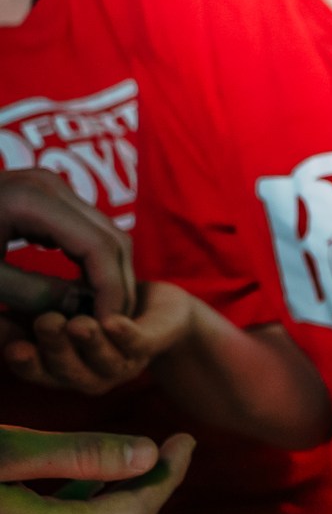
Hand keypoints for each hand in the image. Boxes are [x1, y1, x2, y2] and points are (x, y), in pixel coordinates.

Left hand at [0, 169, 133, 317]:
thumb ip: (34, 295)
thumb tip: (84, 311)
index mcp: (31, 200)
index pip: (98, 248)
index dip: (110, 291)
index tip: (107, 328)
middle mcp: (48, 184)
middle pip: (112, 237)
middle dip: (118, 285)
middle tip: (112, 326)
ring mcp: (49, 185)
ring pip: (105, 232)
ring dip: (109, 275)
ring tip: (101, 314)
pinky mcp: (44, 194)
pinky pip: (86, 229)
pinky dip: (93, 262)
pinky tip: (85, 292)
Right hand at [0, 427, 194, 513]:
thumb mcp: (4, 452)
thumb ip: (76, 455)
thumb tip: (148, 455)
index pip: (134, 512)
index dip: (167, 475)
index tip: (186, 440)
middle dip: (152, 487)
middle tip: (173, 447)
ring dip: (122, 499)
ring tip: (142, 460)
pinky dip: (87, 511)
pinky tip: (92, 483)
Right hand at [1, 279, 192, 395]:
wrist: (151, 305)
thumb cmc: (91, 307)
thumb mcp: (50, 308)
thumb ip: (21, 318)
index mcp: (58, 367)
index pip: (36, 372)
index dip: (25, 362)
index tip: (14, 347)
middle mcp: (88, 374)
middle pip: (68, 371)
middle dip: (56, 348)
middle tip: (47, 322)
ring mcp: (121, 366)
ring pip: (103, 362)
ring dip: (90, 343)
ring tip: (79, 323)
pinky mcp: (150, 348)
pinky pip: (138, 346)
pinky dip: (126, 335)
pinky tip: (113, 322)